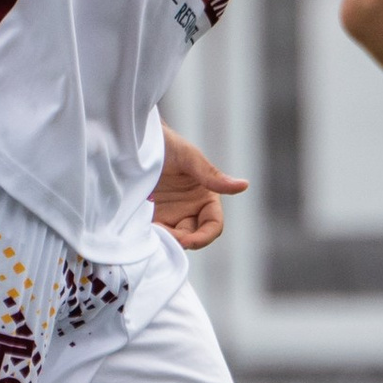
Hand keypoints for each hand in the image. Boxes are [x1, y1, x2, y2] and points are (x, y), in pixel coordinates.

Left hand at [149, 124, 246, 252]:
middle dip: (179, 240)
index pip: (213, 226)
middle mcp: (191, 209)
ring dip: (164, 240)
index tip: (187, 240)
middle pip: (192, 236)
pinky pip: (155, 234)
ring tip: (150, 231)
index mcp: (206, 198)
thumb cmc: (168, 144)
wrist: (137, 141)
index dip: (204, 238)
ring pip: (173, 238)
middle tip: (161, 233)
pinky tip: (142, 230)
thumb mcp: (190, 158)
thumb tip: (244, 185)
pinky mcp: (152, 216)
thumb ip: (213, 176)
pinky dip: (151, 236)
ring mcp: (171, 214)